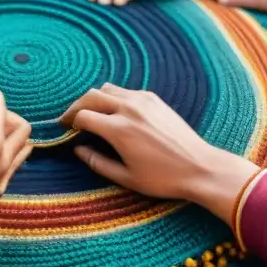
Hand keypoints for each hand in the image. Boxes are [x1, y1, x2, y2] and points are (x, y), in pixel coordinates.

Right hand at [60, 84, 258, 220]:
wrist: (200, 167)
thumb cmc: (163, 178)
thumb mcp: (126, 178)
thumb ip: (97, 163)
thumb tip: (78, 150)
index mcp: (119, 130)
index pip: (83, 116)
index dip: (69, 122)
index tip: (65, 129)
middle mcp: (129, 109)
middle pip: (91, 96)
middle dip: (76, 106)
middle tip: (70, 119)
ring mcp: (143, 101)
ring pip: (108, 88)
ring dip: (95, 99)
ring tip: (91, 114)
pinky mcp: (155, 99)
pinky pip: (126, 91)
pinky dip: (114, 97)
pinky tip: (115, 113)